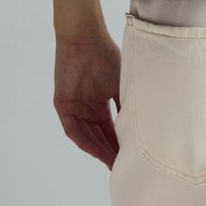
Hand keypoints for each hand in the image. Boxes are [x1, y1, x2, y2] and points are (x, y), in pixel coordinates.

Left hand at [53, 30, 120, 168]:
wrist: (85, 38)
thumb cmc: (105, 56)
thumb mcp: (121, 84)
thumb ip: (127, 105)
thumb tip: (142, 126)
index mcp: (101, 102)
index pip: (112, 129)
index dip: (121, 144)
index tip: (132, 157)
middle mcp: (88, 108)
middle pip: (100, 136)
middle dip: (111, 152)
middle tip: (124, 167)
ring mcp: (75, 108)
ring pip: (88, 136)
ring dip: (100, 150)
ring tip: (113, 164)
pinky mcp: (63, 106)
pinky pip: (74, 130)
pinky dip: (85, 141)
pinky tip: (96, 151)